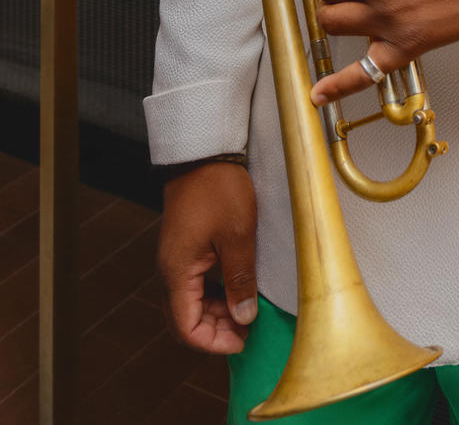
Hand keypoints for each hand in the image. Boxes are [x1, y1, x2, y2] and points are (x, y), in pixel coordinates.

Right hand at [158, 161, 257, 353]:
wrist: (204, 152)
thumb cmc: (218, 189)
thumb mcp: (237, 236)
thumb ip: (240, 280)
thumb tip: (244, 318)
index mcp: (177, 272)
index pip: (186, 327)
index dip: (213, 342)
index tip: (242, 341)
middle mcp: (171, 270)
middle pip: (187, 318)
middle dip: (217, 329)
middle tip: (250, 327)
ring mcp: (177, 258)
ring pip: (193, 301)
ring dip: (218, 311)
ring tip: (248, 308)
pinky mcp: (186, 247)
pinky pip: (197, 283)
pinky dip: (216, 293)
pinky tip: (238, 287)